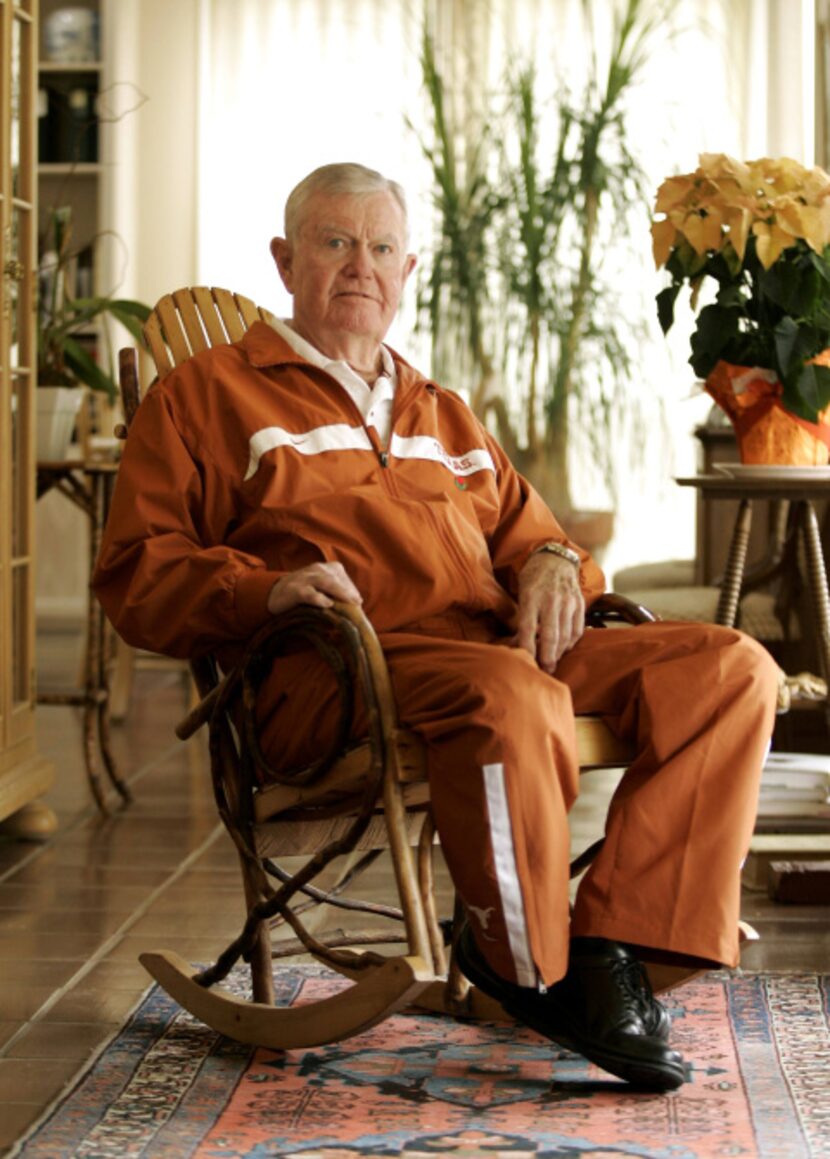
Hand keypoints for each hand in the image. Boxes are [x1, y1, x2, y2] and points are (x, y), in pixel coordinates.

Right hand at [266, 561, 362, 615]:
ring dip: (339, 592)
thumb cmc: (304, 592)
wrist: (275, 593)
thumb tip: (357, 606)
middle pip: (336, 578)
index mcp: (326, 568)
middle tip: (358, 603)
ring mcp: (305, 579)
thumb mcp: (321, 588)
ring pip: (325, 582)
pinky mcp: (294, 590)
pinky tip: (327, 604)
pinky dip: (318, 598)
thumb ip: (337, 593)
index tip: (358, 603)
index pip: (343, 577)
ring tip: (350, 602)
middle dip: (348, 590)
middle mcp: (317, 570)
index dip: (351, 590)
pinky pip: (308, 593)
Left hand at [515, 551, 584, 672]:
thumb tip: (516, 644)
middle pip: (550, 636)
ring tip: (552, 663)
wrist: (556, 558)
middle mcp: (551, 599)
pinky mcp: (580, 604)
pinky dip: (571, 643)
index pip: (528, 628)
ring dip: (559, 653)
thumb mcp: (521, 592)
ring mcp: (568, 602)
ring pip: (566, 636)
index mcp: (531, 596)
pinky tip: (564, 648)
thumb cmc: (533, 577)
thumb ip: (519, 617)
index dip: (527, 648)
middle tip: (544, 671)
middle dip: (547, 658)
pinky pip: (578, 630)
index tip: (526, 662)